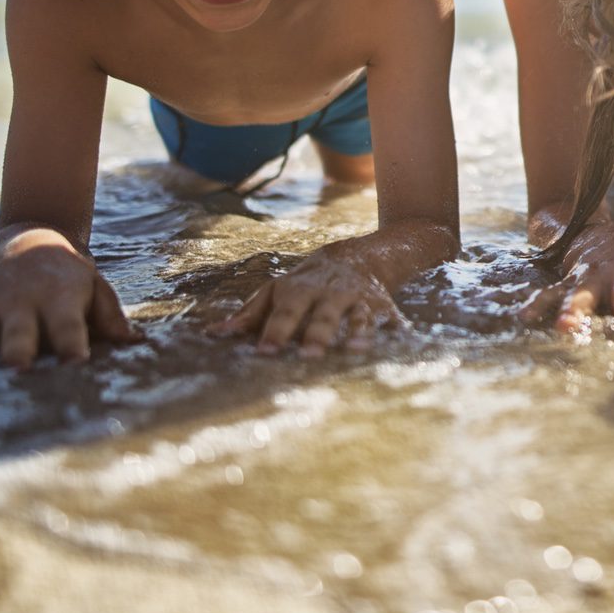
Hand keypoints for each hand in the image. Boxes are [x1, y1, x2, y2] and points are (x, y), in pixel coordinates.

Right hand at [0, 226, 139, 366]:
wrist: (31, 238)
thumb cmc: (71, 276)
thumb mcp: (95, 287)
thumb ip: (111, 316)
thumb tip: (136, 342)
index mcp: (60, 300)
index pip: (69, 327)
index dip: (73, 345)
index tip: (75, 365)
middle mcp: (24, 304)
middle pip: (21, 332)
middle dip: (18, 352)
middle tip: (16, 373)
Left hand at [211, 244, 406, 355]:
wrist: (356, 256)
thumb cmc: (305, 283)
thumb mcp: (275, 292)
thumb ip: (248, 314)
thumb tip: (213, 333)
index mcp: (298, 292)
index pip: (283, 313)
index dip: (274, 333)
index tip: (264, 353)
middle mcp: (328, 294)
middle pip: (322, 315)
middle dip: (317, 334)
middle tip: (309, 356)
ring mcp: (357, 299)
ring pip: (358, 316)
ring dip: (358, 332)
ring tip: (356, 350)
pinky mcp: (382, 305)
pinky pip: (391, 318)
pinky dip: (396, 329)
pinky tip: (400, 341)